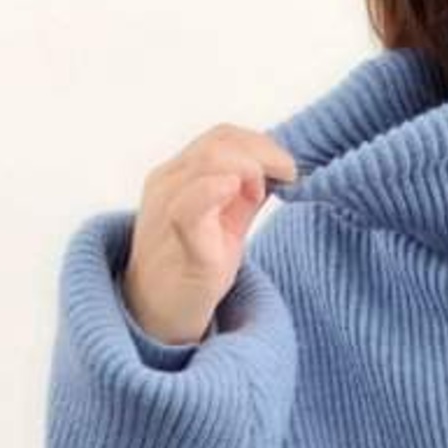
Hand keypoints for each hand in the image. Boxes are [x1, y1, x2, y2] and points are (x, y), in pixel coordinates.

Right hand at [122, 125, 297, 345]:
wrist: (158, 310)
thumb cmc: (191, 265)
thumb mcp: (225, 222)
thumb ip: (246, 195)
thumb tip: (277, 172)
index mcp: (180, 174)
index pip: (222, 137)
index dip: (261, 143)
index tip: (288, 168)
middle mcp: (169, 183)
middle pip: (219, 142)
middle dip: (264, 154)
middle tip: (289, 176)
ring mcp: (169, 208)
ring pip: (208, 162)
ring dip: (251, 168)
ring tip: (264, 193)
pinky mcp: (180, 241)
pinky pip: (190, 205)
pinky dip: (216, 190)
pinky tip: (240, 191)